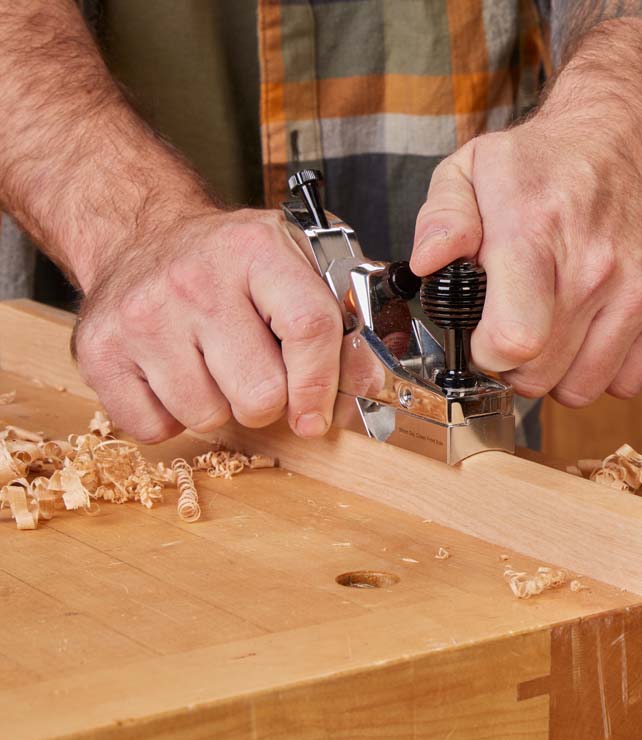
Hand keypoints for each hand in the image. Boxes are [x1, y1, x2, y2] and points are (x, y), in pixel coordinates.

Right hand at [72, 209, 343, 442]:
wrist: (142, 234)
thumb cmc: (232, 262)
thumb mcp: (296, 267)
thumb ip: (342, 324)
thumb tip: (369, 385)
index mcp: (256, 249)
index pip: (309, 328)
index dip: (323, 385)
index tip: (318, 416)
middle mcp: (195, 278)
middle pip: (259, 392)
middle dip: (270, 401)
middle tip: (259, 376)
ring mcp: (142, 315)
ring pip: (208, 416)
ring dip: (220, 408)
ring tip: (213, 367)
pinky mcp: (99, 350)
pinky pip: (155, 428)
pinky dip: (172, 419)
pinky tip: (175, 378)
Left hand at [408, 98, 641, 406]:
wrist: (628, 136)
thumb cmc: (544, 162)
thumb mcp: (471, 170)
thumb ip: (441, 219)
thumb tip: (428, 263)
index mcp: (537, 230)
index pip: (515, 340)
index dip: (487, 355)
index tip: (483, 336)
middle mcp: (597, 263)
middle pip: (542, 375)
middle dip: (516, 365)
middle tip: (515, 326)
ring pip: (584, 388)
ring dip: (560, 371)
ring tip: (554, 326)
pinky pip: (629, 382)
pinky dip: (606, 370)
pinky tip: (592, 328)